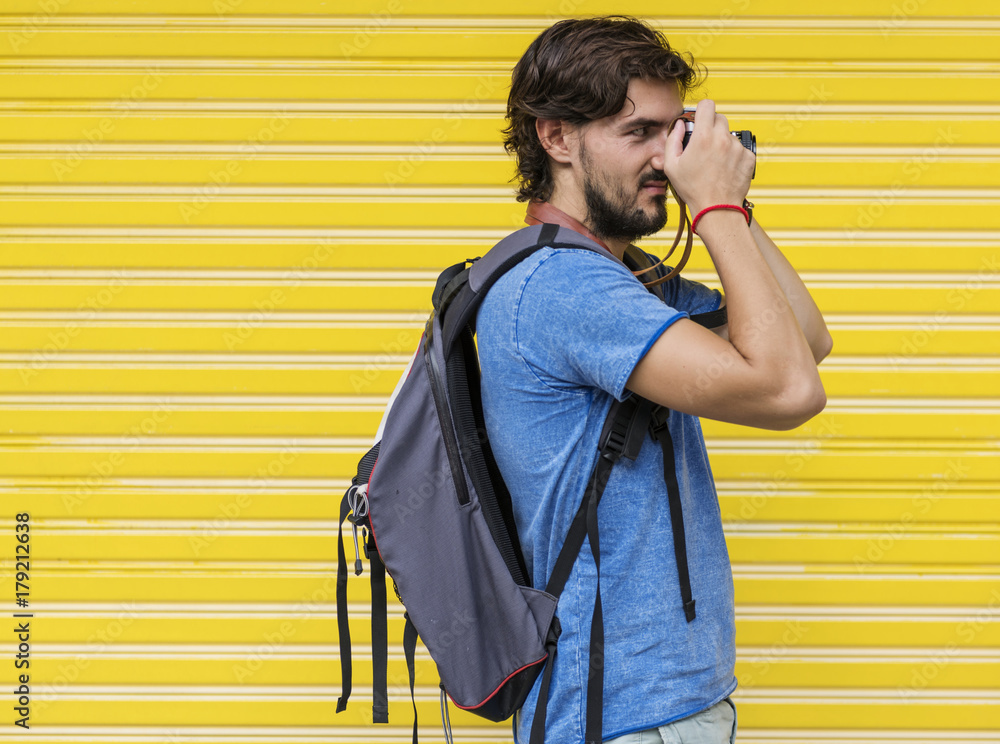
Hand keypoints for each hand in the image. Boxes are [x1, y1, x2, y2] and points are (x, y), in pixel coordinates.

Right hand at [664, 99, 754, 216]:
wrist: (716, 209)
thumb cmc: (693, 189)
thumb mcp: (671, 166)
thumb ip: (673, 140)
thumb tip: (679, 125)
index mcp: (703, 137)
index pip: (707, 105)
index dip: (702, 110)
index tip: (700, 118)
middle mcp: (723, 138)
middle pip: (719, 118)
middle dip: (712, 127)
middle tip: (705, 145)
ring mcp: (737, 148)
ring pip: (730, 135)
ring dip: (723, 143)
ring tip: (715, 162)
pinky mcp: (748, 157)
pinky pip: (740, 149)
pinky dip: (734, 155)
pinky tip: (725, 169)